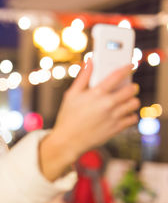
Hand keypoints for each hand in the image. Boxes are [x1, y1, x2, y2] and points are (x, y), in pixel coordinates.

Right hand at [39, 60, 139, 180]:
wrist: (68, 141)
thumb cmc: (68, 116)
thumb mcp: (71, 94)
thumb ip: (83, 77)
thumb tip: (89, 61)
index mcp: (96, 93)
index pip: (117, 75)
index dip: (127, 68)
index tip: (131, 65)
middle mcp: (107, 104)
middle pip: (131, 90)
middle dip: (131, 87)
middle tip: (127, 88)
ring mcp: (113, 117)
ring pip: (134, 104)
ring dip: (131, 101)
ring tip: (124, 101)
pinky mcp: (116, 128)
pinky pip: (133, 118)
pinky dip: (130, 115)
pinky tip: (122, 114)